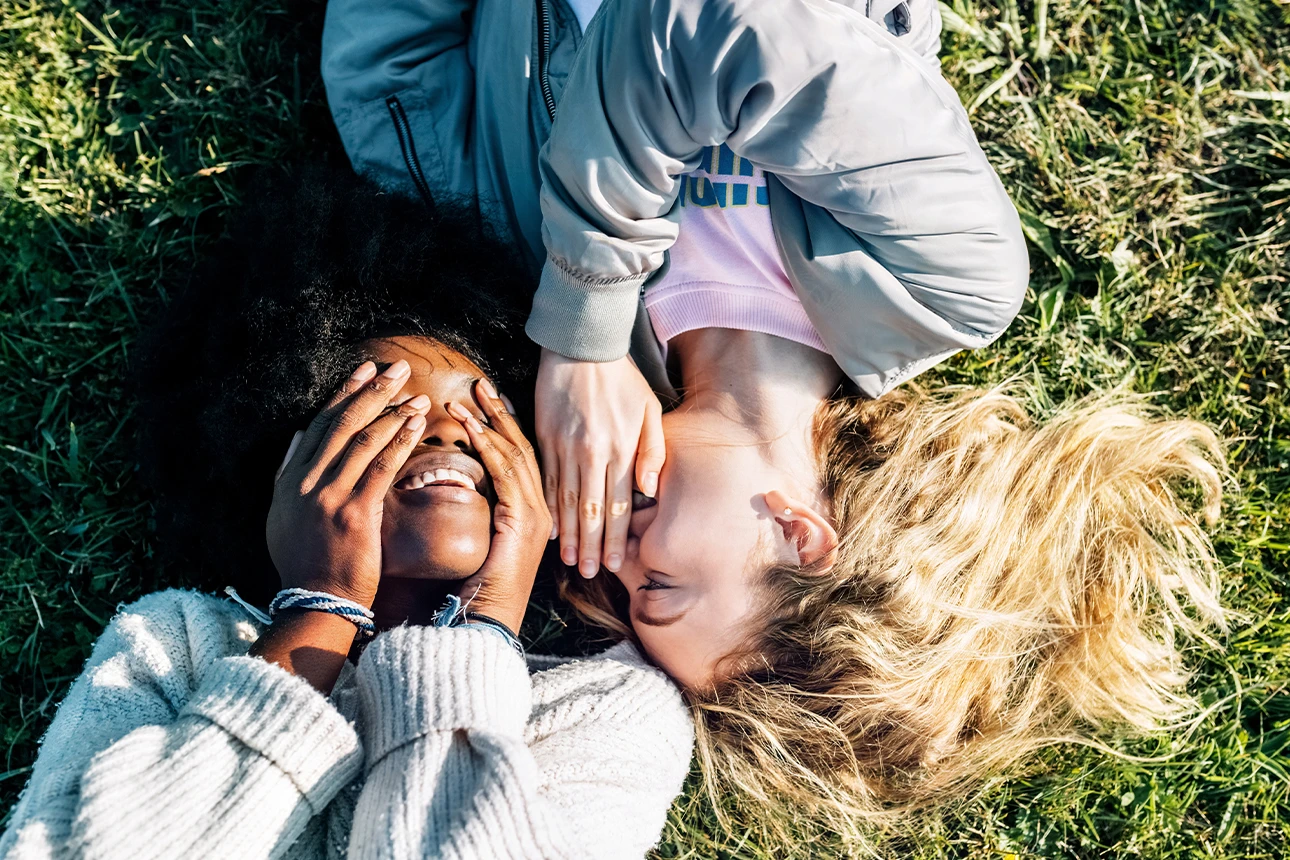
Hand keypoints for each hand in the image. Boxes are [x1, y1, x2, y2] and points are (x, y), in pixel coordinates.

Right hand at [266, 359, 429, 608]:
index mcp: (290, 480)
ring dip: (393, 413)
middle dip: (372, 391)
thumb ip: (289, 473)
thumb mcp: (283, 516)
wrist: (316, 602)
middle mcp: (306, 483)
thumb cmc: (306, 563)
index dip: (344, 394)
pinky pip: (381, 467)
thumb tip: (300, 435)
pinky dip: (399, 441)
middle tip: (398, 368)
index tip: (366, 370)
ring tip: (417, 395)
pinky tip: (417, 424)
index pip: (320, 424)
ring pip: (364, 440)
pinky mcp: (355, 513)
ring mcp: (329, 497)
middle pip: (342, 423)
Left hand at [446, 379, 551, 634]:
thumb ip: (481, 515)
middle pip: (523, 449)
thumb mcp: (481, 544)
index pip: (522, 460)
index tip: (487, 401)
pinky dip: (486, 447)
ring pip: (515, 455)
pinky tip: (470, 427)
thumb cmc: (476, 592)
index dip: (505, 427)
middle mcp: (542, 511)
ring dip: (489, 424)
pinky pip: (505, 473)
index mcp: (534, 515)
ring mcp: (536, 515)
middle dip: (500, 415)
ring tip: (469, 397)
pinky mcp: (522, 520)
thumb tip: (460, 488)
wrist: (484, 624)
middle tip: (481, 385)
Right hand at [535, 350, 664, 577]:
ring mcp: (564, 446)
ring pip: (566, 500)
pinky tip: (549, 528)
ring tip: (568, 560)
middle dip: (590, 546)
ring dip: (568, 534)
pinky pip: (545, 480)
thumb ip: (652, 451)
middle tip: (588, 573)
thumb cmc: (622, 378)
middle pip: (591, 510)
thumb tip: (649, 490)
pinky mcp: (545, 437)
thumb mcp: (649, 409)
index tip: (614, 562)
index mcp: (619, 448)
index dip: (616, 537)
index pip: (618, 505)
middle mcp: (591, 453)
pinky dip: (548, 507)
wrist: (581, 345)